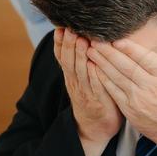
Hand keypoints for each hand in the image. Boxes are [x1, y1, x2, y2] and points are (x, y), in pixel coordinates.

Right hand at [54, 27, 121, 155]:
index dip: (59, 42)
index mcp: (71, 76)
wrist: (95, 129)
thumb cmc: (92, 99)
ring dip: (79, 55)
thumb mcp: (82, 79)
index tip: (59, 26)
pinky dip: (93, 74)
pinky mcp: (97, 100)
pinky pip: (95, 85)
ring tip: (81, 39)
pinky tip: (94, 63)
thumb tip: (81, 38)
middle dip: (68, 43)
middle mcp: (75, 82)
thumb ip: (80, 61)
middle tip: (69, 28)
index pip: (61, 56)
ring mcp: (85, 92)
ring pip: (80, 71)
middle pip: (69, 60)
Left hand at [87, 32, 156, 153]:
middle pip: (125, 65)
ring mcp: (138, 99)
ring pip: (116, 77)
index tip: (115, 38)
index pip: (143, 57)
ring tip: (90, 51)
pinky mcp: (130, 109)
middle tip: (95, 40)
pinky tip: (94, 70)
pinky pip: (113, 92)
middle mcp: (150, 86)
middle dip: (108, 52)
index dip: (127, 47)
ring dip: (101, 63)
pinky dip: (102, 80)